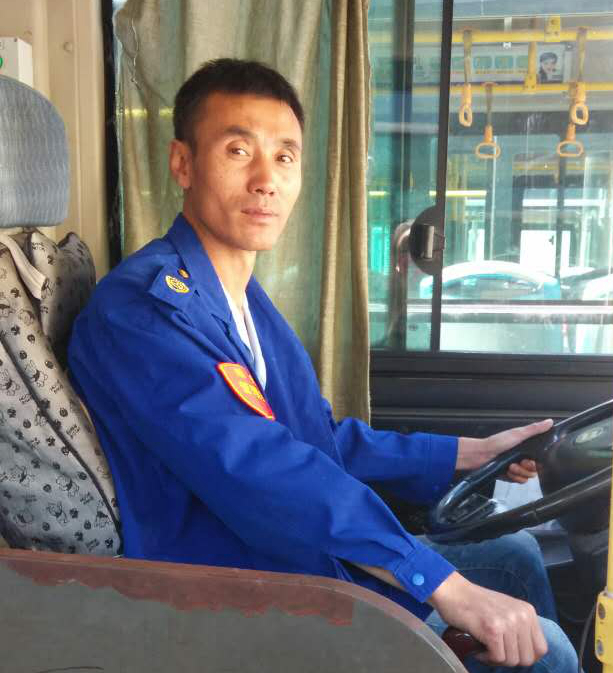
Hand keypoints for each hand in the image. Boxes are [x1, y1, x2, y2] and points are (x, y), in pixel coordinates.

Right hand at [429, 572, 547, 666]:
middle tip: (493, 649)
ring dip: (495, 659)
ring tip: (484, 646)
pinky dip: (485, 658)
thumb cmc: (475, 603)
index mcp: (527, 611)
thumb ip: (519, 626)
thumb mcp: (506, 609)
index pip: (540, 649)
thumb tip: (526, 653)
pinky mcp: (493, 630)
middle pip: (527, 659)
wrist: (452, 590)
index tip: (508, 651)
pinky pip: (497, 658)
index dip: (524, 656)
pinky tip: (477, 647)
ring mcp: (507, 622)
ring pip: (512, 661)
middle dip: (508, 659)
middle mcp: (521, 616)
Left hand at [457, 419, 552, 478]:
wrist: (481, 455)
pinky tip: (508, 471)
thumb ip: (534, 429)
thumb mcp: (517, 434)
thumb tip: (549, 422)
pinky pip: (519, 481)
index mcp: (525, 448)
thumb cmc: (496, 442)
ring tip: (510, 466)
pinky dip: (514, 476)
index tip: (531, 459)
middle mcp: (521, 457)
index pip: (540, 459)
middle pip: (535, 469)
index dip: (537, 461)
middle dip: (527, 467)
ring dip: (519, 472)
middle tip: (519, 462)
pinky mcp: (510, 475)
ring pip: (527, 476)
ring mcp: (516, 467)